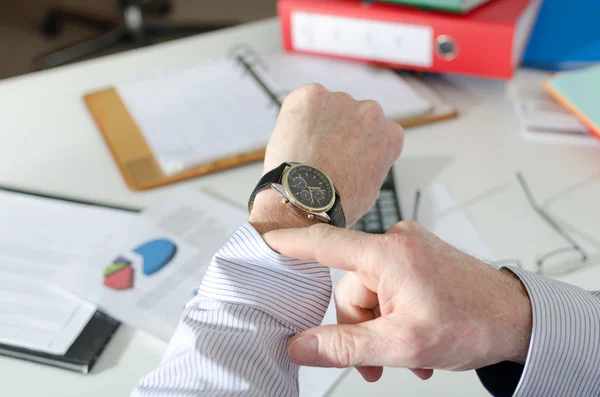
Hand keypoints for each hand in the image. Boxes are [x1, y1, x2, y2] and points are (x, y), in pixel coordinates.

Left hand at [250, 84, 403, 231]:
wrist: (304, 200)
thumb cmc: (336, 203)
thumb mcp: (371, 191)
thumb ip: (372, 166)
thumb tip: (361, 165)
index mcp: (390, 134)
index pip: (375, 130)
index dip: (357, 143)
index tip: (345, 154)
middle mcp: (371, 112)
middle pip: (352, 115)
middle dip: (338, 130)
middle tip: (322, 153)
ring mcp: (341, 101)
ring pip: (327, 107)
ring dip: (317, 122)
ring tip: (305, 150)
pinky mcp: (312, 96)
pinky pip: (304, 101)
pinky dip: (297, 116)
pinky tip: (294, 139)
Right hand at [264, 221, 531, 381]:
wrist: (519, 319)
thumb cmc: (474, 321)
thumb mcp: (402, 343)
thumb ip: (344, 346)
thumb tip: (301, 347)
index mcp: (387, 254)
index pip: (323, 243)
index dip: (287, 243)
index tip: (261, 240)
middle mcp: (395, 242)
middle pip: (349, 289)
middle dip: (360, 330)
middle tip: (379, 362)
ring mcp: (409, 249)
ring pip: (370, 295)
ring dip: (382, 329)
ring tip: (410, 356)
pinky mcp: (418, 259)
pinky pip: (389, 288)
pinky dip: (395, 316)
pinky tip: (417, 341)